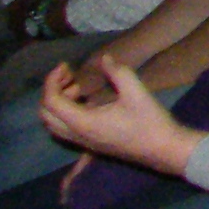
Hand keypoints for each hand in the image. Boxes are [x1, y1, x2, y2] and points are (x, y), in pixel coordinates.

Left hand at [37, 60, 196, 176]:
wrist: (162, 149)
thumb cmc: (149, 121)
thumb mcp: (136, 92)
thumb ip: (118, 72)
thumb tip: (105, 59)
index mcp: (83, 122)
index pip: (51, 101)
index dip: (52, 80)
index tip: (66, 65)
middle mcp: (77, 135)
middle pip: (46, 114)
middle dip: (52, 90)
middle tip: (70, 75)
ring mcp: (82, 141)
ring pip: (53, 123)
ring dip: (58, 102)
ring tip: (79, 86)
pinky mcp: (90, 143)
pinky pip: (64, 128)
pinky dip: (65, 112)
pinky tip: (87, 100)